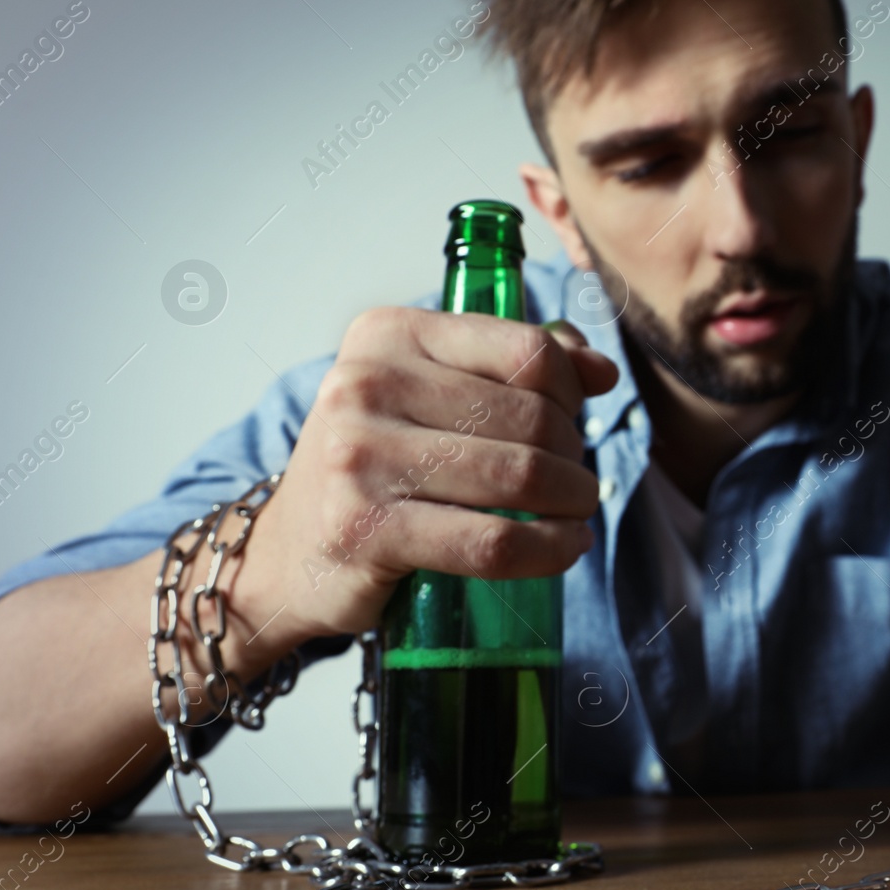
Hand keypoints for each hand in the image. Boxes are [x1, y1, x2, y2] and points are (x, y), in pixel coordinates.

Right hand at [237, 307, 618, 656]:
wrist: (288, 554)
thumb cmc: (376, 468)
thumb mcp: (432, 394)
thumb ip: (514, 365)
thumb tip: (601, 370)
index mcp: (388, 334)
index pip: (526, 350)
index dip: (572, 392)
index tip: (572, 422)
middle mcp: (366, 384)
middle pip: (532, 417)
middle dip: (574, 456)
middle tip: (574, 483)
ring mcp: (361, 457)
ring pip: (519, 477)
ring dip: (572, 502)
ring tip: (576, 515)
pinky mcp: (367, 529)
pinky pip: (492, 541)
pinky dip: (548, 549)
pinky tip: (564, 547)